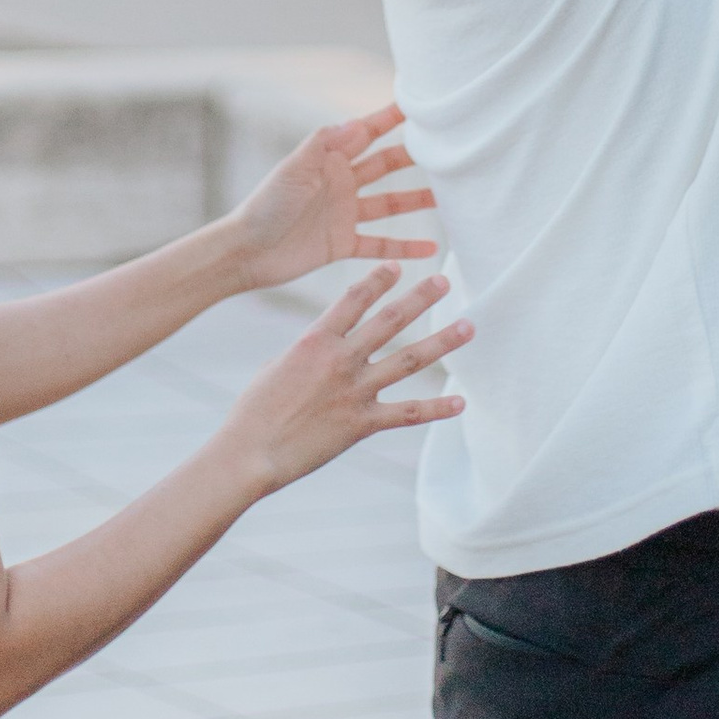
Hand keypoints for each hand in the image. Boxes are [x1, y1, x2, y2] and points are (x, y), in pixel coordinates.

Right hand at [220, 266, 469, 493]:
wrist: (250, 451)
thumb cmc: (255, 409)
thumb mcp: (280, 365)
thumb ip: (312, 350)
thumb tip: (330, 343)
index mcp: (315, 340)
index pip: (354, 298)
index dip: (378, 279)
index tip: (397, 267)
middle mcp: (340, 359)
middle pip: (390, 320)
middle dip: (420, 298)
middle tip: (445, 281)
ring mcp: (355, 391)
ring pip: (408, 360)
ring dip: (442, 342)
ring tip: (468, 327)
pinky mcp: (362, 424)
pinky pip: (407, 413)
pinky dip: (436, 409)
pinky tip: (460, 403)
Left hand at [222, 104, 438, 293]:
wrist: (247, 251)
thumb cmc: (266, 204)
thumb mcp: (294, 169)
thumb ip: (324, 144)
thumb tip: (357, 122)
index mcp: (329, 159)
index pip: (367, 132)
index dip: (392, 117)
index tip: (421, 105)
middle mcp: (341, 182)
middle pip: (386, 165)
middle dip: (414, 156)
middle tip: (448, 149)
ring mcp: (344, 213)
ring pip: (390, 203)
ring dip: (417, 200)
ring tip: (450, 198)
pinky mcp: (343, 243)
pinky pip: (380, 242)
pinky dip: (404, 246)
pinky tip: (431, 249)